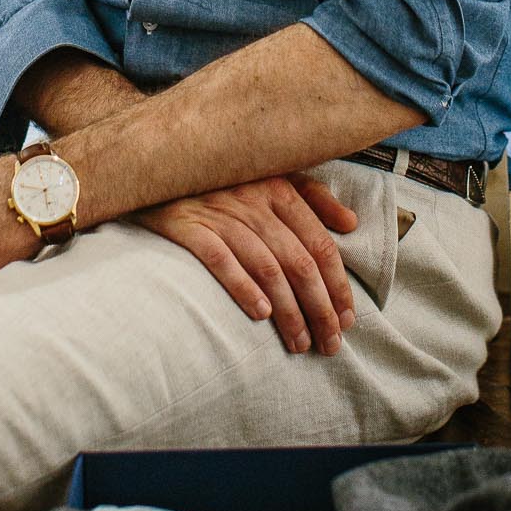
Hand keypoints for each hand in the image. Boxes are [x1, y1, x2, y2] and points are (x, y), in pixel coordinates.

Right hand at [131, 176, 356, 355]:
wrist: (159, 167)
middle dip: (320, 309)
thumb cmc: (224, 178)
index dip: (338, 285)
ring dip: (288, 312)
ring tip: (299, 343)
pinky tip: (260, 315)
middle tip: (330, 344)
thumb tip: (351, 223)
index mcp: (279, 188)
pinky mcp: (188, 226)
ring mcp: (220, 213)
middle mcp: (254, 200)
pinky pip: (220, 260)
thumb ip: (313, 197)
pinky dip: (243, 287)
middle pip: (298, 262)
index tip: (348, 318)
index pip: (319, 244)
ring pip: (266, 268)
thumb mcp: (273, 174)